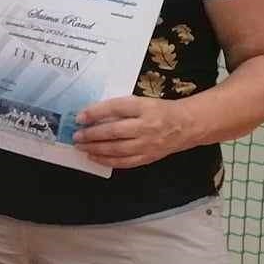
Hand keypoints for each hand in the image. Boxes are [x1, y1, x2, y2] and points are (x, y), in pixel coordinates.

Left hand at [74, 96, 199, 169]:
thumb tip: (91, 115)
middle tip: (76, 136)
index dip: (95, 113)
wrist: (188, 125)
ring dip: (95, 149)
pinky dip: (107, 161)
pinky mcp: (149, 157)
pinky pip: (125, 162)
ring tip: (81, 147)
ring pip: (117, 149)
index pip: (116, 108)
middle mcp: (147, 126)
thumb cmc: (160, 110)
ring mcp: (148, 144)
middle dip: (91, 134)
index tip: (79, 117)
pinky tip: (94, 157)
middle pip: (114, 131)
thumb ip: (120, 108)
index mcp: (145, 107)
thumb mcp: (143, 102)